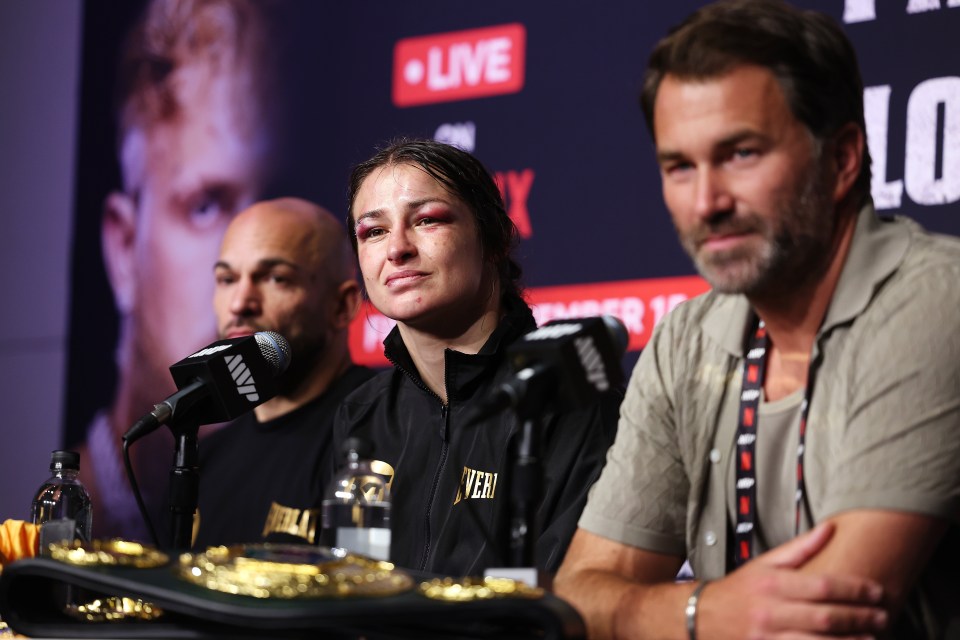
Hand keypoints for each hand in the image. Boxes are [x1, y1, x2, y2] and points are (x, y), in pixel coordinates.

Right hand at [697, 523, 887, 638]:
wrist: (701, 617)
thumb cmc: (738, 590)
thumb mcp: (764, 564)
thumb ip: (799, 549)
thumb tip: (829, 528)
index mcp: (772, 583)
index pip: (821, 585)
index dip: (853, 589)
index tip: (877, 591)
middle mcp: (770, 611)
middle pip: (825, 616)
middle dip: (859, 617)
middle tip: (884, 616)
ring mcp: (768, 637)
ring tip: (872, 638)